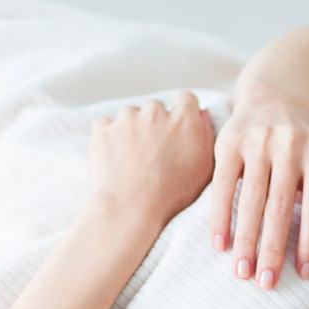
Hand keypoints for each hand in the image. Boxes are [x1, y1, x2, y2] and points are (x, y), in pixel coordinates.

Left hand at [87, 91, 214, 225]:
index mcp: (184, 121)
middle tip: (151, 150)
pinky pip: (104, 124)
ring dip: (129, 129)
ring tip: (130, 158)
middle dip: (153, 123)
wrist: (131, 209)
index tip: (175, 127)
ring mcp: (126, 119)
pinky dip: (107, 136)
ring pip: (129, 115)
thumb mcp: (203, 169)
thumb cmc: (171, 195)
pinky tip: (113, 156)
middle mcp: (156, 113)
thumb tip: (201, 115)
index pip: (185, 98)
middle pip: (154, 107)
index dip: (180, 111)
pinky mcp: (103, 130)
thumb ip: (206, 137)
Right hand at [208, 95, 308, 288]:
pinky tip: (220, 245)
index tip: (304, 273)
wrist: (272, 100)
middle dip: (273, 249)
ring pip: (251, 200)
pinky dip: (221, 217)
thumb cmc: (303, 148)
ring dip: (246, 240)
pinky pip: (223, 186)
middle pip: (282, 207)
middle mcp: (290, 145)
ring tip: (242, 272)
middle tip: (267, 283)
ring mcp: (258, 141)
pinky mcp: (230, 143)